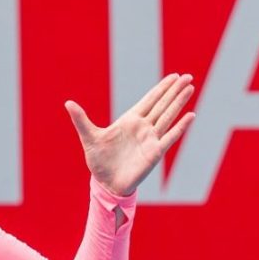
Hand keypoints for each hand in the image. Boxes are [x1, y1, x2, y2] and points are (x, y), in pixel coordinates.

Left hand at [65, 73, 196, 195]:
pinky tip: (191, 115)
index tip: (173, 76)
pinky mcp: (155, 152)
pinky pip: (170, 137)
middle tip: (188, 76)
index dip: (161, 88)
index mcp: (129, 120)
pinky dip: (180, 127)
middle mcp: (143, 127)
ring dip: (179, 102)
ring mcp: (150, 139)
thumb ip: (81, 120)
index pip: (149, 100)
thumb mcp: (89, 137)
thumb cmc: (98, 161)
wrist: (106, 183)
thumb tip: (68, 103)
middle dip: (174, 90)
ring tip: (190, 87)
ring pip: (168, 116)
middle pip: (162, 104)